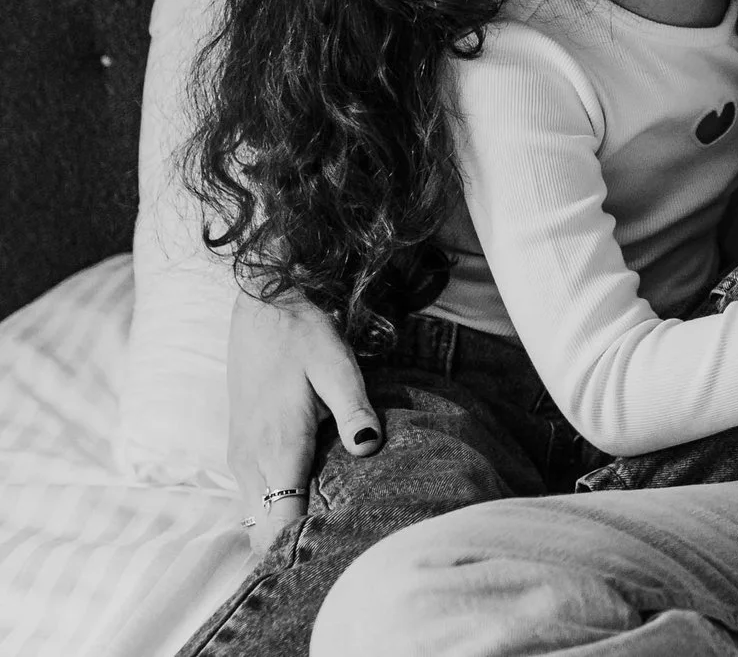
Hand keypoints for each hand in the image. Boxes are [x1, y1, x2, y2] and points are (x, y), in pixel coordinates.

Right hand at [225, 290, 381, 551]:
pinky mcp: (239, 450)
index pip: (280, 520)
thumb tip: (368, 449)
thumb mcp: (338, 366)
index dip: (302, 546)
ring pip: (254, 516)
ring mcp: (239, 457)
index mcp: (277, 446)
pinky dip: (271, 511)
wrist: (263, 309)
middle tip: (338, 552)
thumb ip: (354, 410)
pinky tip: (306, 506)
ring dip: (281, 530)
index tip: (332, 557)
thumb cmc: (305, 336)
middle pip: (263, 529)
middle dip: (293, 548)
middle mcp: (251, 460)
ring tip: (325, 535)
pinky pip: (251, 497)